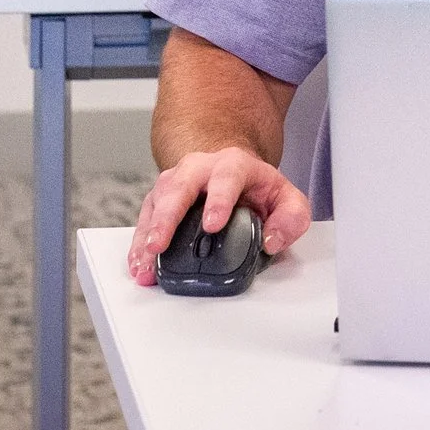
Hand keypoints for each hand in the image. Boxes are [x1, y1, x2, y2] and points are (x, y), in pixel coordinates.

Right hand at [126, 147, 310, 286]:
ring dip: (147, 234)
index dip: (218, 201)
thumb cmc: (257, 188)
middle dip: (168, 217)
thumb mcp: (287, 198)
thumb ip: (291, 218)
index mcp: (233, 165)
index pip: (226, 178)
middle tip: (160, 244)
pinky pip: (145, 220)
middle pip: (179, 187)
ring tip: (145, 262)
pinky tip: (138, 264)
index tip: (212, 225)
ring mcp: (175, 182)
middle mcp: (199, 169)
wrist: (230, 171)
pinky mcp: (158, 200)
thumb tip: (273, 240)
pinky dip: (139, 244)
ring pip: (156, 202)